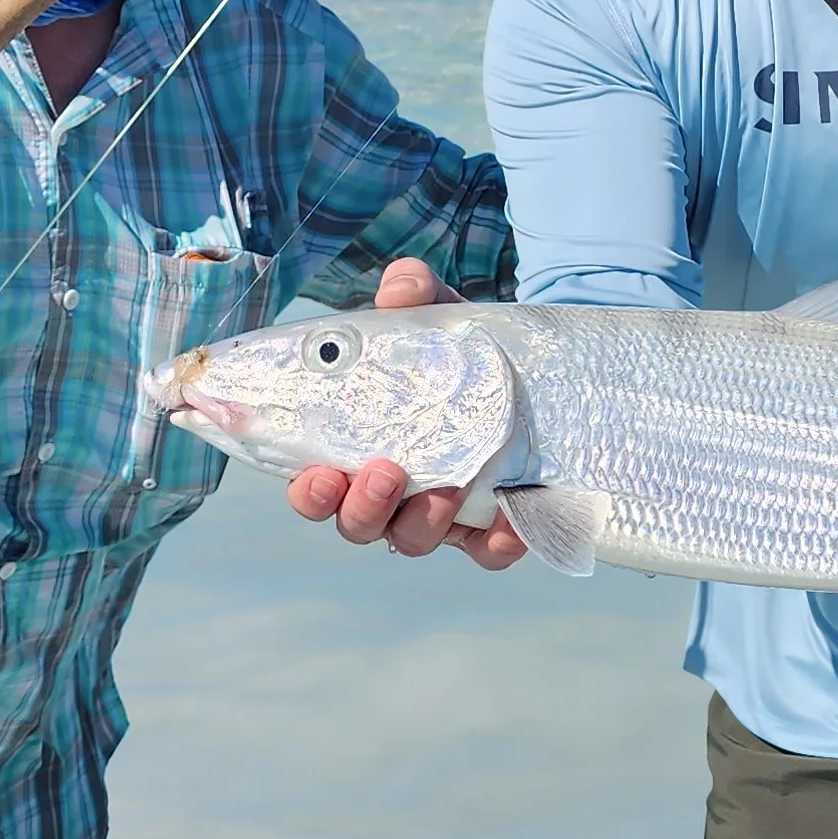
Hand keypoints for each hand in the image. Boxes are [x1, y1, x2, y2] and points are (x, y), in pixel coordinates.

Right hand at [284, 254, 529, 563]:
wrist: (528, 371)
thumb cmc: (456, 352)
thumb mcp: (435, 319)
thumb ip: (413, 298)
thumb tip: (401, 285)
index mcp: (358, 448)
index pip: (316, 487)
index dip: (309, 492)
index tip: (317, 475)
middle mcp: (391, 491)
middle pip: (358, 525)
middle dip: (363, 509)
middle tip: (383, 473)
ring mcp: (440, 514)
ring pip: (414, 540)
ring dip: (421, 521)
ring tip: (444, 488)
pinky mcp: (492, 526)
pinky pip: (489, 552)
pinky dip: (494, 542)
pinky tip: (505, 517)